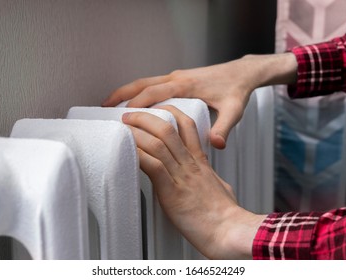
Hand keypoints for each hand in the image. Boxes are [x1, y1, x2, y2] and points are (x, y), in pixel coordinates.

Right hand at [104, 53, 296, 148]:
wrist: (243, 73)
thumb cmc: (237, 91)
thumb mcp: (234, 111)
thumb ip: (224, 127)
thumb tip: (216, 145)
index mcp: (186, 86)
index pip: (154, 93)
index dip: (137, 104)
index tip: (121, 116)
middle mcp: (177, 78)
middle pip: (142, 83)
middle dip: (122, 94)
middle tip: (103, 107)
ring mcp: (176, 77)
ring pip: (145, 81)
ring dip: (127, 91)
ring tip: (110, 104)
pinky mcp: (178, 78)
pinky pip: (152, 82)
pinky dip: (138, 90)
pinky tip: (133, 101)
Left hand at [122, 105, 265, 258]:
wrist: (229, 230)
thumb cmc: (226, 214)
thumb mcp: (220, 187)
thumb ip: (210, 177)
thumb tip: (208, 176)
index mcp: (200, 161)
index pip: (187, 126)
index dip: (170, 113)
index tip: (157, 109)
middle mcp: (189, 164)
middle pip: (167, 129)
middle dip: (145, 118)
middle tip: (130, 115)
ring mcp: (181, 176)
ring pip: (158, 143)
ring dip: (137, 133)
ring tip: (124, 127)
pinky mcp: (172, 192)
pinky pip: (153, 166)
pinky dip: (139, 156)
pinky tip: (128, 151)